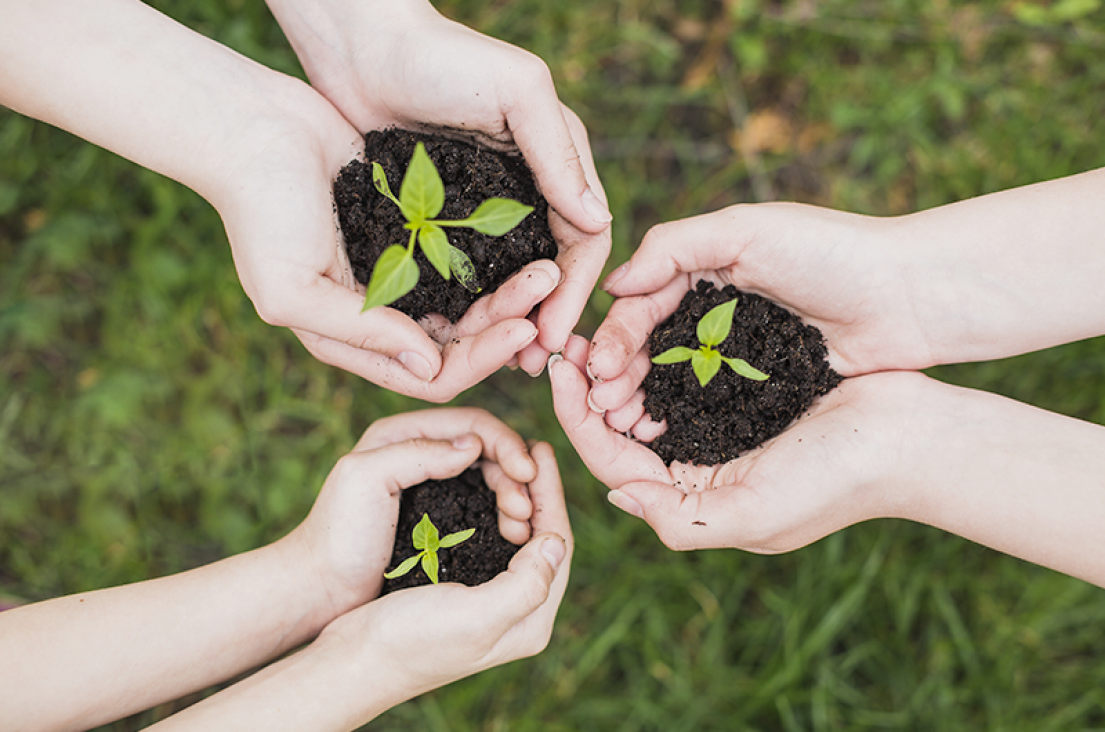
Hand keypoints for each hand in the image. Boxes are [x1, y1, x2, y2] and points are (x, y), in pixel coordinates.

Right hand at [216, 84, 575, 399]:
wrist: (255, 130)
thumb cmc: (261, 213)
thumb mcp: (292, 288)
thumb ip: (359, 332)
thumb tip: (430, 367)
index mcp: (355, 341)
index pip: (433, 373)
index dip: (481, 359)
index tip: (524, 327)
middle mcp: (384, 317)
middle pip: (462, 342)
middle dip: (507, 322)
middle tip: (549, 286)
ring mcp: (402, 276)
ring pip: (471, 302)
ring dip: (509, 290)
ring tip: (547, 266)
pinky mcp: (415, 234)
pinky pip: (465, 260)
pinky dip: (495, 260)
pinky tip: (526, 243)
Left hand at [265, 0, 612, 370]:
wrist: (359, 47)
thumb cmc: (442, 57)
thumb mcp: (516, 92)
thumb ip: (558, 154)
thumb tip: (599, 222)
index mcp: (557, 163)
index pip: (584, 239)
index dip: (576, 291)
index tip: (556, 337)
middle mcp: (528, 190)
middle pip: (550, 269)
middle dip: (545, 317)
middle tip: (529, 364)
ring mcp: (484, 208)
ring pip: (508, 278)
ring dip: (507, 320)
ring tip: (496, 359)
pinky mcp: (441, 217)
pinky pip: (464, 271)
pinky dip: (467, 303)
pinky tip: (456, 332)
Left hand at [286, 407, 544, 619]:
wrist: (319, 590)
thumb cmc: (336, 536)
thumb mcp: (366, 480)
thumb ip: (417, 453)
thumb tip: (474, 445)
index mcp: (402, 433)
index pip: (472, 422)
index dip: (505, 444)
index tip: (526, 474)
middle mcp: (421, 452)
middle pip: (487, 449)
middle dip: (514, 473)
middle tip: (525, 509)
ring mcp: (432, 485)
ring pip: (490, 478)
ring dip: (513, 496)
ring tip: (522, 526)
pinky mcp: (440, 517)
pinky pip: (483, 505)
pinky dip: (503, 514)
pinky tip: (514, 534)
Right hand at [315, 440, 571, 701]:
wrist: (354, 662)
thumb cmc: (410, 642)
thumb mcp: (476, 617)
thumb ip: (527, 584)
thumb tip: (558, 541)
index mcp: (531, 620)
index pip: (558, 544)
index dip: (552, 493)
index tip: (540, 448)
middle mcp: (519, 613)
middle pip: (543, 538)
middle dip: (537, 491)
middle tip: (526, 450)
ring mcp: (492, 602)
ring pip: (519, 538)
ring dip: (515, 498)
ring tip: (506, 465)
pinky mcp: (464, 592)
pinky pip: (492, 542)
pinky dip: (491, 510)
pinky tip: (480, 488)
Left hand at [551, 334, 922, 552]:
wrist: (911, 436)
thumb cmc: (837, 479)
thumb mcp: (753, 515)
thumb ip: (679, 518)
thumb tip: (615, 497)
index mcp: (695, 503)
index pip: (615, 465)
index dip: (578, 421)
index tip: (556, 372)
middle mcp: (700, 472)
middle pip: (622, 434)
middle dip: (589, 393)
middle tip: (567, 345)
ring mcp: (721, 434)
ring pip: (648, 404)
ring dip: (618, 373)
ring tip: (595, 335)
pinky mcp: (743, 398)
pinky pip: (684, 379)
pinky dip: (658, 358)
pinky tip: (642, 329)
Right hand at [585, 203, 934, 412]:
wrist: (911, 297)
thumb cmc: (832, 252)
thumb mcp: (748, 229)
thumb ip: (676, 245)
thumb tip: (614, 283)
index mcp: (705, 269)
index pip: (642, 304)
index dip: (616, 335)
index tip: (595, 367)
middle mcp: (714, 311)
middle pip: (651, 346)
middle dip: (620, 375)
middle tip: (599, 406)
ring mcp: (738, 351)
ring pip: (676, 379)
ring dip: (644, 399)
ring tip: (622, 426)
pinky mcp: (764, 384)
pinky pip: (713, 402)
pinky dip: (683, 415)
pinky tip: (662, 434)